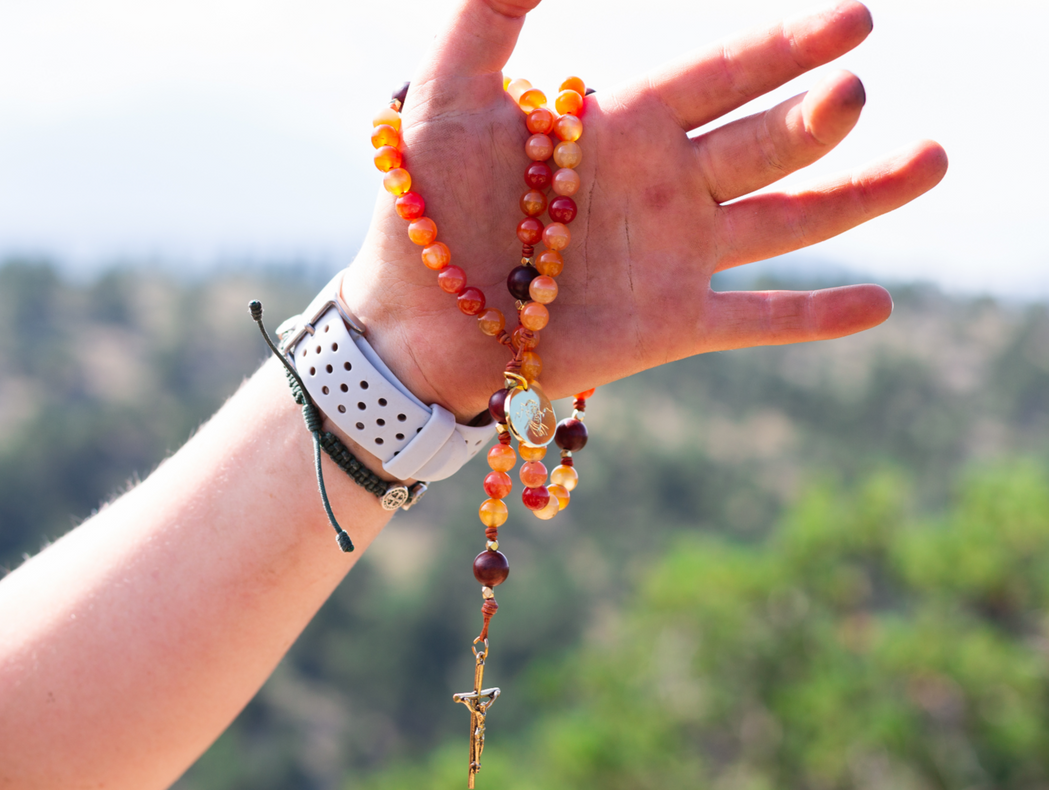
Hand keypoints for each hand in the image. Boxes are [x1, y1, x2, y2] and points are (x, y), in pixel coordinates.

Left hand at [342, 0, 946, 422]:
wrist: (419, 321)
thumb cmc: (425, 207)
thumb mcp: (444, 97)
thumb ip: (489, 14)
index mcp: (625, 122)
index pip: (722, 71)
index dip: (784, 44)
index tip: (855, 16)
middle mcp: (666, 183)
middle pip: (766, 141)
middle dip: (815, 117)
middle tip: (854, 91)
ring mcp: (677, 256)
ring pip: (788, 221)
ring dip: (858, 195)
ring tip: (930, 160)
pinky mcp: (673, 326)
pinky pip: (758, 320)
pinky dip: (814, 318)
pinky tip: (879, 306)